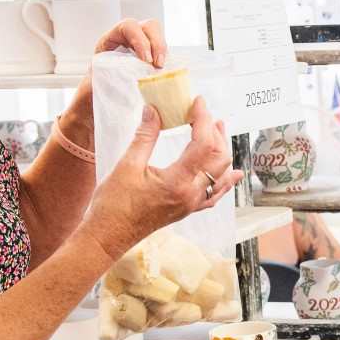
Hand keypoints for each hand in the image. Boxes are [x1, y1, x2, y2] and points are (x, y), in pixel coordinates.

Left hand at [60, 17, 170, 143]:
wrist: (92, 112)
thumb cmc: (90, 98)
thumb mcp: (93, 86)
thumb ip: (108, 79)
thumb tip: (127, 77)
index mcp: (109, 42)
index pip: (127, 27)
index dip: (140, 39)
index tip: (145, 59)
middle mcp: (126, 42)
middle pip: (148, 27)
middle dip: (157, 43)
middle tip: (158, 64)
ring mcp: (140, 51)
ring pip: (158, 38)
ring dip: (163, 51)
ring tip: (162, 69)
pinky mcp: (150, 64)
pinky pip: (163, 55)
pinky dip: (167, 62)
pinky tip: (165, 75)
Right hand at [81, 97, 242, 258]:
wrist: (107, 238)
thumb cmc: (113, 206)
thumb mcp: (127, 166)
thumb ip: (145, 136)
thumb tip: (153, 109)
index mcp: (178, 182)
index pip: (204, 144)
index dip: (203, 119)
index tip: (198, 102)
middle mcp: (191, 194)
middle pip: (219, 158)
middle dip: (215, 132)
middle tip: (205, 113)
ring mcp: (192, 204)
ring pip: (221, 174)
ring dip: (222, 150)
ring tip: (217, 129)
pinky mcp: (187, 210)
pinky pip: (215, 195)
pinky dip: (225, 180)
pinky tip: (232, 173)